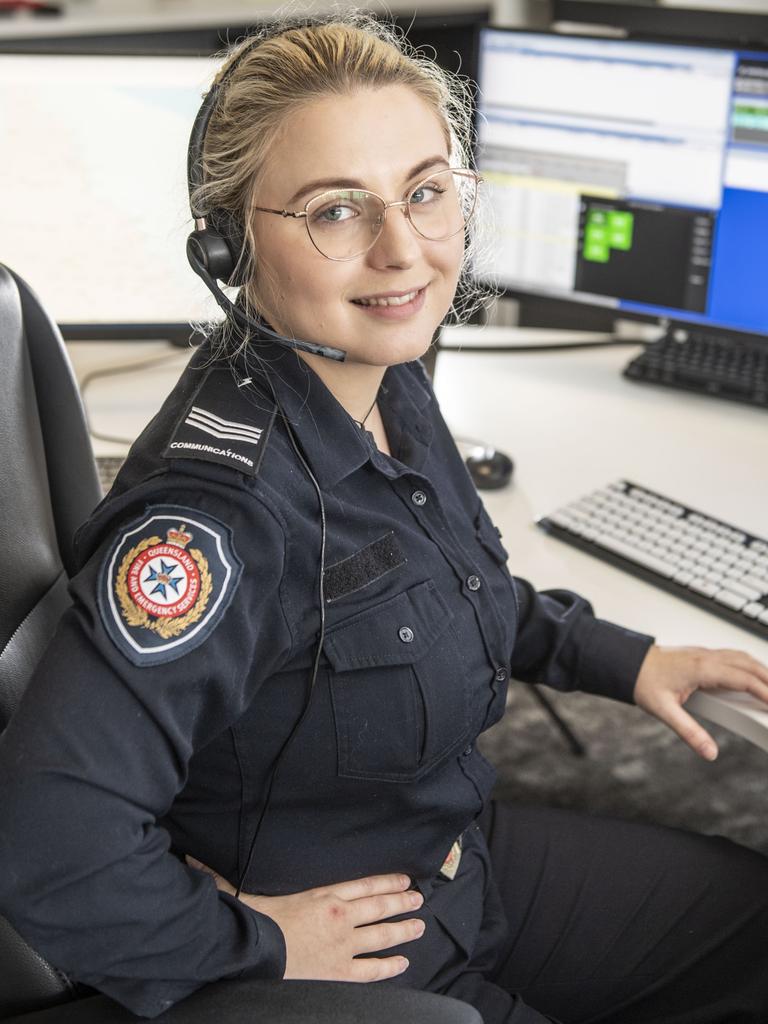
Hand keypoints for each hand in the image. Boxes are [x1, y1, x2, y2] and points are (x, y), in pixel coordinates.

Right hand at [186, 857, 423, 981]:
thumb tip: (195, 858)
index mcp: (324, 894)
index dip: (387, 880)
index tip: (404, 878)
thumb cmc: (253, 920)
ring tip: (419, 925)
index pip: (364, 883)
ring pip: (382, 935)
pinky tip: (402, 963)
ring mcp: (343, 945)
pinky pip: (371, 970)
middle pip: (379, 906)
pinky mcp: (339, 971)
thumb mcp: (243, 890)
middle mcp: (340, 916)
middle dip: (402, 902)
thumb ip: (227, 873)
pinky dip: (389, 966)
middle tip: (419, 900)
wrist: (254, 953)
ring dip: (403, 929)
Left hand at [633, 644, 767, 759]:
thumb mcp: (664, 711)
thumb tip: (709, 751)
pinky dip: (749, 666)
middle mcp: (706, 657)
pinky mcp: (702, 655)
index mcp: (701, 669)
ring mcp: (704, 654)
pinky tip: (751, 675)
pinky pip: (733, 656)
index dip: (764, 691)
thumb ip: (689, 732)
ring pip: (742, 657)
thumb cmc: (643, 681)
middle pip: (748, 664)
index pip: (743, 678)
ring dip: (761, 670)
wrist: (626, 662)